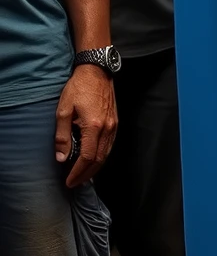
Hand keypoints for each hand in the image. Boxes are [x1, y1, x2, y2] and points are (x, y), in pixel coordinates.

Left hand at [55, 65, 114, 187]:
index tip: (69, 181)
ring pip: (107, 153)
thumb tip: (61, 157)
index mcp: (93, 126)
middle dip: (87, 174)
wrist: (97, 72)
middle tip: (75, 183)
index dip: (78, 172)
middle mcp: (107, 128)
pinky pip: (110, 145)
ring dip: (95, 168)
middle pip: (100, 159)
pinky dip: (102, 156)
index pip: (87, 157)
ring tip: (83, 175)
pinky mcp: (115, 121)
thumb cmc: (79, 88)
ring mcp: (114, 125)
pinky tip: (94, 160)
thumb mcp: (63, 111)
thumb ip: (62, 136)